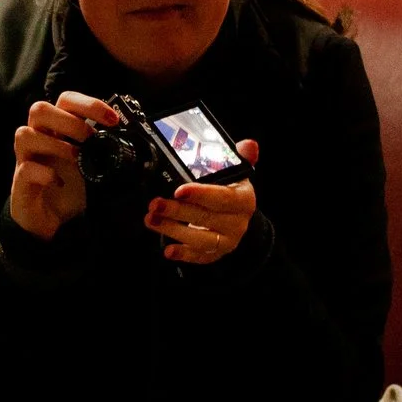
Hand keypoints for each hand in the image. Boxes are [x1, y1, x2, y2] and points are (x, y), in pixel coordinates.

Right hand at [10, 92, 120, 240]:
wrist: (49, 220)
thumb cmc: (69, 188)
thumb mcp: (92, 167)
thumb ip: (105, 152)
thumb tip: (134, 145)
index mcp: (57, 129)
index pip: (66, 101)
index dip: (88, 104)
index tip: (112, 120)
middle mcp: (38, 138)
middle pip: (39, 109)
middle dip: (69, 122)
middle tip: (90, 139)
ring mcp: (26, 159)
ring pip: (25, 134)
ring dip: (55, 144)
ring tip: (75, 158)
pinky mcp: (20, 182)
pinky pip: (25, 169)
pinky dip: (45, 174)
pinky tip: (59, 182)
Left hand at [145, 140, 260, 264]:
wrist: (238, 217)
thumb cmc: (231, 190)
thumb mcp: (237, 172)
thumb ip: (240, 157)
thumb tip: (249, 144)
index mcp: (243, 200)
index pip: (223, 197)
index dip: (201, 194)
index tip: (179, 190)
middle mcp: (238, 222)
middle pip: (206, 217)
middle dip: (177, 211)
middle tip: (155, 203)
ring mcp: (227, 241)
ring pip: (200, 238)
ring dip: (173, 229)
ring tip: (151, 219)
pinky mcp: (216, 254)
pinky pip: (199, 257)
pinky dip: (183, 254)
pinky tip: (167, 250)